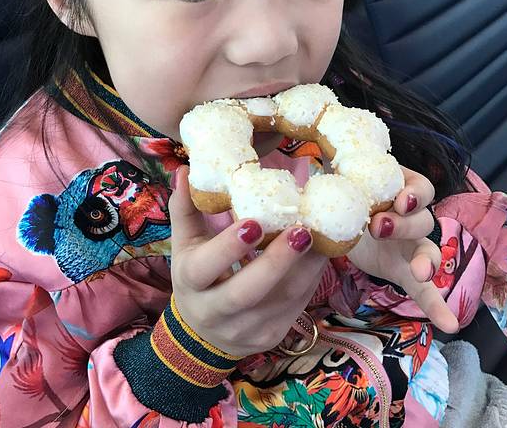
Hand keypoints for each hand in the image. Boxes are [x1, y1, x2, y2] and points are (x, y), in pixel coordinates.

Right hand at [169, 165, 328, 357]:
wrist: (203, 335)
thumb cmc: (196, 278)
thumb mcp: (185, 245)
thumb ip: (186, 208)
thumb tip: (186, 170)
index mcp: (190, 283)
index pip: (205, 268)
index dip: (228, 247)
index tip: (254, 222)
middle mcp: (215, 312)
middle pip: (246, 292)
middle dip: (276, 261)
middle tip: (301, 231)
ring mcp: (246, 330)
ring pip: (281, 300)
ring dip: (305, 267)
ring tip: (320, 235)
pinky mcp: (272, 336)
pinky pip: (297, 305)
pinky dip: (312, 277)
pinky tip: (320, 253)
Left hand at [346, 166, 458, 333]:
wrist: (345, 222)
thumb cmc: (345, 194)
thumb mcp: (339, 178)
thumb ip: (332, 164)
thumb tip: (313, 148)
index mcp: (397, 189)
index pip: (417, 185)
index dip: (413, 191)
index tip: (399, 198)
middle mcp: (410, 215)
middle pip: (423, 217)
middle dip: (405, 222)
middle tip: (379, 226)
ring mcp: (411, 244)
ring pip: (430, 248)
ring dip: (428, 260)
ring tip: (419, 273)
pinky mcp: (405, 271)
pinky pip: (426, 290)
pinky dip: (438, 306)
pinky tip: (450, 325)